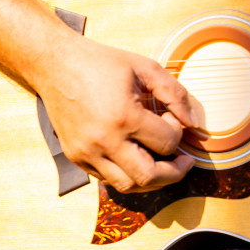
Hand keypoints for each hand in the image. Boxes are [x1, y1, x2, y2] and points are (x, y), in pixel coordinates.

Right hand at [34, 37, 197, 193]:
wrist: (55, 64)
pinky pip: (107, 179)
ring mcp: (87, 153)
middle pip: (149, 177)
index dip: (178, 131)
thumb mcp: (145, 68)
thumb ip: (175, 93)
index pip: (167, 142)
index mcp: (124, 116)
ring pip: (128, 186)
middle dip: (174, 173)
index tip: (171, 117)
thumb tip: (194, 123)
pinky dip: (127, 175)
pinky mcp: (75, 157)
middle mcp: (104, 141)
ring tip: (162, 165)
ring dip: (151, 180)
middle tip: (183, 163)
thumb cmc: (102, 63)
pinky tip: (136, 159)